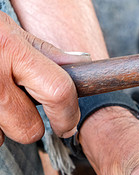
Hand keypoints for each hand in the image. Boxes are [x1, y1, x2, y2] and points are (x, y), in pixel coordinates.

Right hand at [0, 11, 90, 145]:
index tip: (68, 125)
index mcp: (11, 50)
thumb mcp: (8, 30)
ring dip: (1, 124)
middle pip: (28, 129)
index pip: (58, 92)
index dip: (68, 115)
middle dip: (30, 124)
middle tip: (21, 105)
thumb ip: (43, 54)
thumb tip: (80, 67)